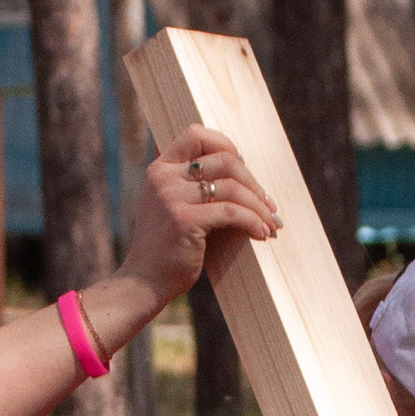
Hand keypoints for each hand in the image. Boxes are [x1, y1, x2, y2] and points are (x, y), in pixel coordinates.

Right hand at [118, 128, 281, 316]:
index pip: (197, 134)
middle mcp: (164, 177)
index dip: (227, 146)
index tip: (245, 170)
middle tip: (267, 204)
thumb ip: (190, 185)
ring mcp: (172, 197)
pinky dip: (252, 222)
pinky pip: (231, 212)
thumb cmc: (166, 248)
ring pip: (232, 187)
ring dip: (258, 206)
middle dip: (253, 182)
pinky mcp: (184, 220)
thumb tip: (238, 167)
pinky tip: (261, 233)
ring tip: (270, 223)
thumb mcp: (171, 206)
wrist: (144, 281)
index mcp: (161, 168)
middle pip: (224, 160)